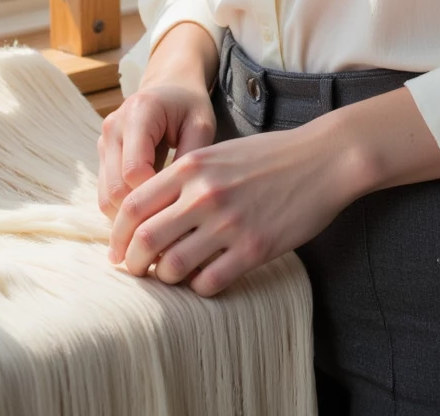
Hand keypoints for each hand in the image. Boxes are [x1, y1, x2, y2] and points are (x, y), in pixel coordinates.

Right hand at [98, 79, 216, 218]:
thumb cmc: (189, 106)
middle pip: (115, 189)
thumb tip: (177, 203)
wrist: (170, 86)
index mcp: (139, 113)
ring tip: (161, 217)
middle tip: (171, 219)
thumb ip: (189, 159)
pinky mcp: (102, 155)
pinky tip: (149, 209)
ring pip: (106, 197)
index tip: (180, 204)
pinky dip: (124, 208)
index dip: (155, 194)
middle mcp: (113, 126)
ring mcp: (104, 141)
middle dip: (142, 211)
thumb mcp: (201, 125)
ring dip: (131, 214)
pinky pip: (106, 194)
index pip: (134, 171)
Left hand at [106, 115, 361, 296]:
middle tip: (136, 271)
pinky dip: (200, 287)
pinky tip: (207, 277)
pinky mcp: (254, 248)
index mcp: (192, 167)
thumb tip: (147, 212)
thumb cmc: (269, 156)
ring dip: (166, 278)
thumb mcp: (219, 152)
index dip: (117, 234)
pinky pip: (209, 282)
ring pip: (173, 267)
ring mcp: (229, 223)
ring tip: (173, 274)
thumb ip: (184, 178)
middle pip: (145, 240)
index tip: (117, 251)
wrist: (322, 159)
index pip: (134, 206)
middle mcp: (204, 195)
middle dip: (134, 263)